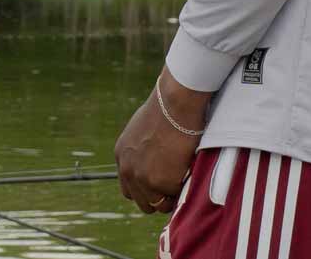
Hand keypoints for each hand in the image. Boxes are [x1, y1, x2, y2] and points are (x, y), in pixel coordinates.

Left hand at [114, 67, 208, 214]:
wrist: (175, 105)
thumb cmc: (166, 109)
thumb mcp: (142, 129)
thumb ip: (142, 149)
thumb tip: (155, 156)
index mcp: (122, 156)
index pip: (129, 188)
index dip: (146, 190)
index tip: (161, 186)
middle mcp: (127, 170)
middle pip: (142, 201)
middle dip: (159, 199)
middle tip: (176, 188)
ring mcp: (142, 179)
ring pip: (158, 205)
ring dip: (171, 198)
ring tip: (183, 181)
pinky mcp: (160, 183)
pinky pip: (175, 196)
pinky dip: (183, 188)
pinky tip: (188, 170)